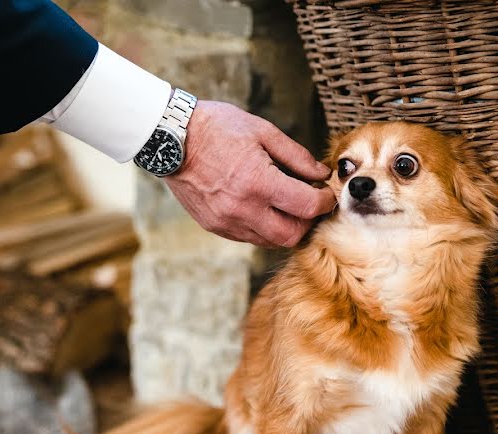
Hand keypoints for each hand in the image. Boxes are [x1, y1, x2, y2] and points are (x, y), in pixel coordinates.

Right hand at [165, 101, 334, 247]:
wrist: (171, 139)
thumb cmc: (216, 128)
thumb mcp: (262, 131)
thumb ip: (296, 156)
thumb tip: (320, 174)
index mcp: (258, 182)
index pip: (307, 207)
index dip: (324, 202)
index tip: (326, 194)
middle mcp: (242, 209)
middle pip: (292, 235)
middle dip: (307, 222)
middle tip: (310, 204)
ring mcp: (226, 221)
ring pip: (270, 241)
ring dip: (285, 228)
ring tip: (287, 207)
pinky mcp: (214, 226)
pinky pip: (248, 237)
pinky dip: (262, 228)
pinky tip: (263, 208)